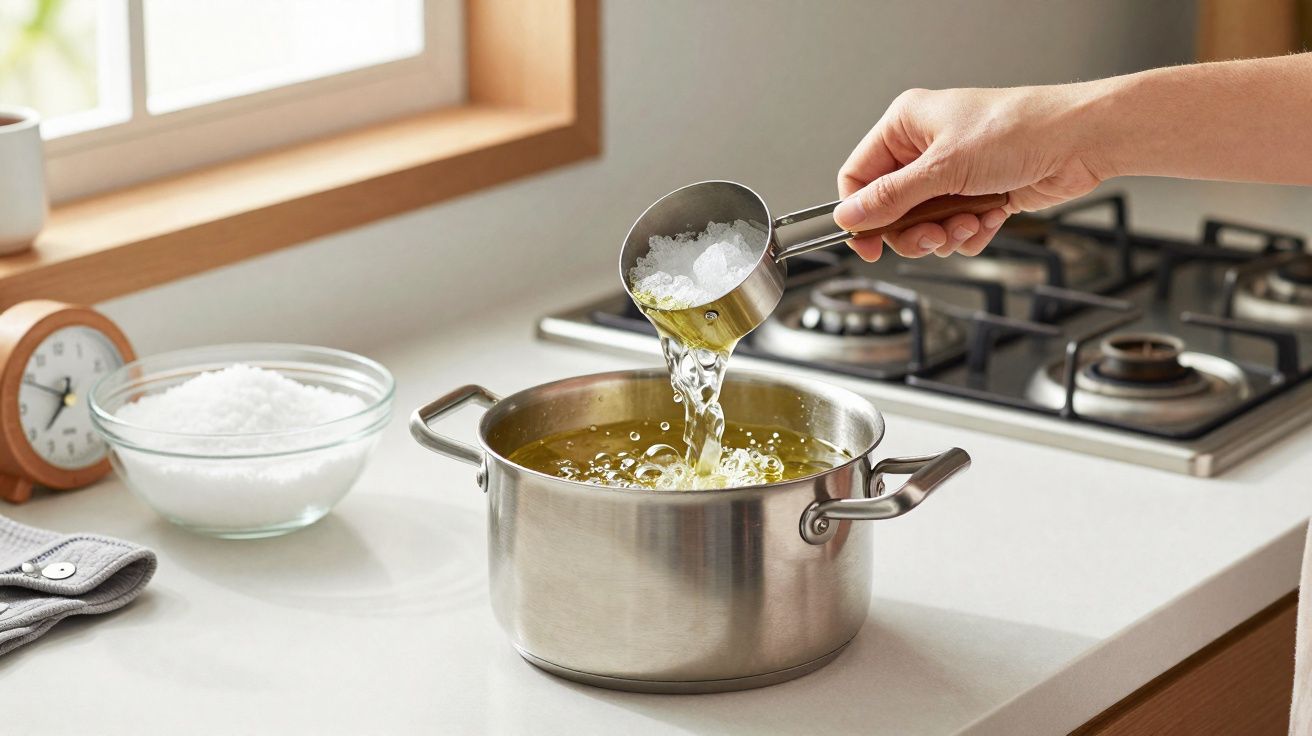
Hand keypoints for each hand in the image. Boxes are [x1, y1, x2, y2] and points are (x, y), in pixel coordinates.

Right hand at [835, 84, 1109, 260]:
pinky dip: (971, 231)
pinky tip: (990, 216)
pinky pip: (955, 228)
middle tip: (933, 237)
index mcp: (906, 126)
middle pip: (891, 209)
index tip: (867, 244)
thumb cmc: (1020, 130)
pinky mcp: (976, 193)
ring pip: (924, 224)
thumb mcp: (944, 167)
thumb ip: (892, 197)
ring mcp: (952, 172)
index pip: (859, 176)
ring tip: (970, 222)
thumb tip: (849, 216)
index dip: (859, 213)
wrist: (1081, 141)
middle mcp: (925, 148)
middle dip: (915, 230)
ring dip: (947, 233)